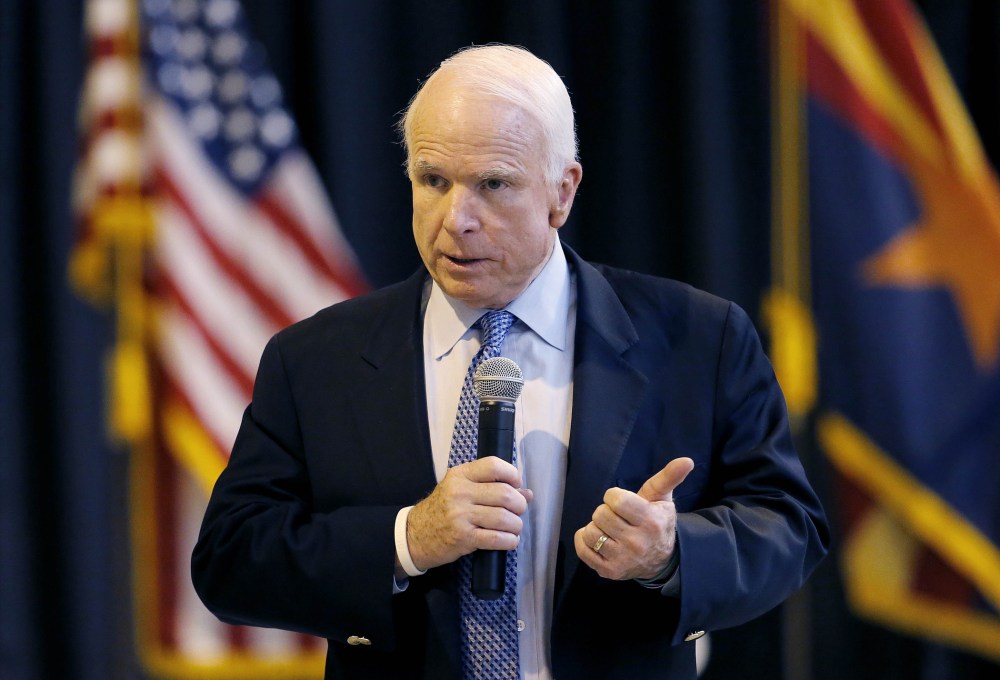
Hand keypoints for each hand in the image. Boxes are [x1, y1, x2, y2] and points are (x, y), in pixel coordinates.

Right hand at [406, 457, 532, 571]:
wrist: (415, 535)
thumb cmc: (442, 509)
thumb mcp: (460, 490)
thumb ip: (491, 487)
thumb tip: (527, 493)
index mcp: (460, 475)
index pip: (493, 466)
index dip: (512, 474)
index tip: (517, 484)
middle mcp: (460, 493)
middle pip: (505, 494)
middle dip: (519, 504)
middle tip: (519, 510)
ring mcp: (461, 516)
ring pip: (504, 517)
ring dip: (516, 525)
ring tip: (514, 527)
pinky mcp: (463, 538)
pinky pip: (496, 538)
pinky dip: (509, 541)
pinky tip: (510, 540)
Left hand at [574, 457, 694, 580]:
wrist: (661, 559)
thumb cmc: (657, 521)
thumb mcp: (663, 498)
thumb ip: (670, 476)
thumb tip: (687, 460)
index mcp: (651, 521)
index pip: (617, 500)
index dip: (614, 496)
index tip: (621, 500)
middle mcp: (637, 543)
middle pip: (600, 515)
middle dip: (605, 511)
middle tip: (617, 516)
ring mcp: (622, 559)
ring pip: (590, 533)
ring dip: (596, 527)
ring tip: (610, 529)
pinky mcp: (609, 571)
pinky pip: (582, 550)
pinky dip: (584, 541)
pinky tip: (599, 539)